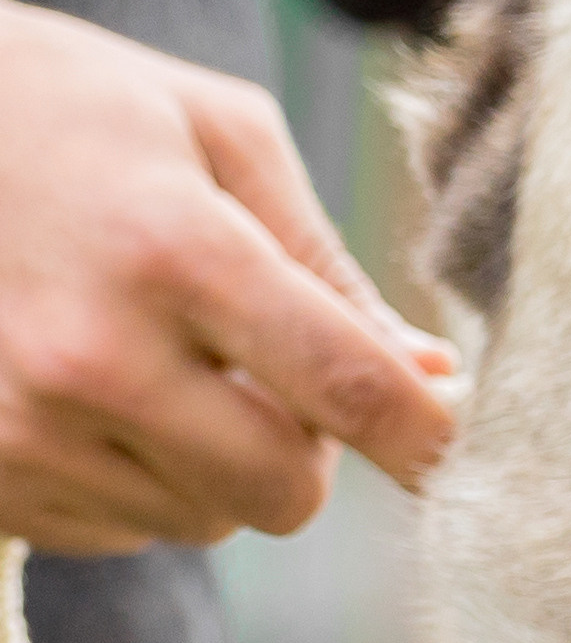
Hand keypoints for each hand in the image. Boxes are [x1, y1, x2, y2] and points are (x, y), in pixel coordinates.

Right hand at [0, 0, 457, 554]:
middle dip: (307, 451)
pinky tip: (89, 387)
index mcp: (170, 250)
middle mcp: (91, 357)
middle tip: (272, 372)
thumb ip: (329, 264)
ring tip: (155, 355)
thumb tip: (428, 379)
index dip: (425, 436)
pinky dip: (138, 476)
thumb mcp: (219, 135)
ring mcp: (24, 431)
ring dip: (217, 461)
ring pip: (207, 519)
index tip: (455, 449)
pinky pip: (125, 528)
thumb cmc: (78, 114)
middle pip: (283, 495)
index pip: (343, 385)